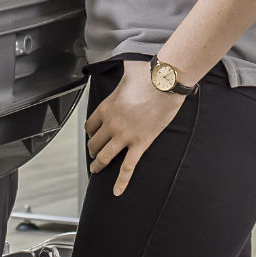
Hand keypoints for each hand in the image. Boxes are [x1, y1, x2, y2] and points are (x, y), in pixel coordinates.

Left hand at [84, 61, 185, 195]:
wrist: (166, 81)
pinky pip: (128, 167)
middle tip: (94, 153)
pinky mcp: (140, 144)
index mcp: (105, 107)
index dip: (90, 132)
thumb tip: (128, 65)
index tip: (92, 135)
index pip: (90, 125)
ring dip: (98, 164)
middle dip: (93, 148)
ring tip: (95, 169)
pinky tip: (117, 191)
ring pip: (105, 156)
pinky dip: (122, 181)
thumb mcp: (127, 71)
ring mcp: (125, 136)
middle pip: (94, 142)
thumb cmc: (148, 74)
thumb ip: (123, 73)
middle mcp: (111, 124)